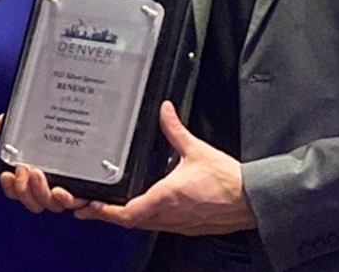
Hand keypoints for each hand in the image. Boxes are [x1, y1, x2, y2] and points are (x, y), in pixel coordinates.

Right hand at [0, 113, 89, 213]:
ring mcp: (73, 184)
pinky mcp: (91, 184)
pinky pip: (79, 201)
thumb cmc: (61, 114)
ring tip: (39, 175)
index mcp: (40, 171)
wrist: (91, 102)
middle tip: (23, 169)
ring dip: (41, 194)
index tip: (7, 174)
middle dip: (24, 190)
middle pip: (35, 202)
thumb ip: (13, 121)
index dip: (11, 188)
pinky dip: (67, 201)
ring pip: (54, 205)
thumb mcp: (33, 114)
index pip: (21, 190)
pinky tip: (61, 191)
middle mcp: (55, 181)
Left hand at [77, 101, 254, 234]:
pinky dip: (144, 219)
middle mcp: (168, 215)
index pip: (126, 212)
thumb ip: (175, 130)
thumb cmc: (228, 181)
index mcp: (166, 197)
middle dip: (106, 215)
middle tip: (87, 208)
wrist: (251, 200)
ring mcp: (177, 224)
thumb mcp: (196, 150)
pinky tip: (142, 209)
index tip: (88, 206)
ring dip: (124, 218)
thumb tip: (165, 111)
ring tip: (108, 209)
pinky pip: (158, 226)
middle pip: (128, 222)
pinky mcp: (186, 227)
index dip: (103, 211)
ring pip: (142, 225)